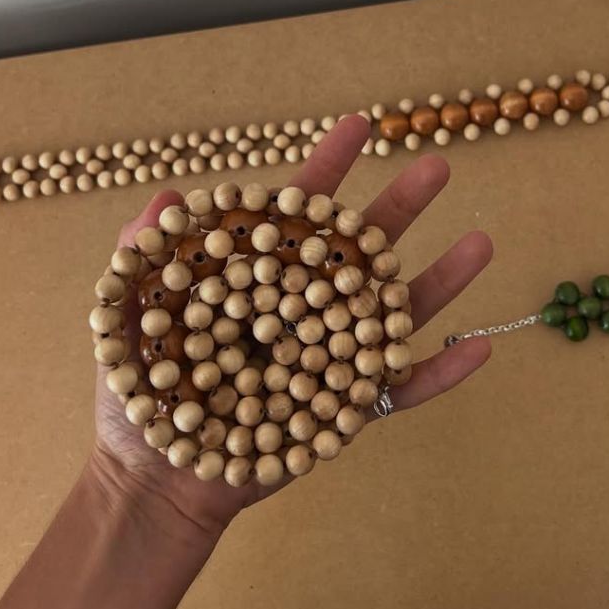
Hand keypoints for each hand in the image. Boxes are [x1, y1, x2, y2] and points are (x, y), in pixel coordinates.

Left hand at [90, 114, 492, 541]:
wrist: (151, 483)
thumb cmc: (136, 400)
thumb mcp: (126, 318)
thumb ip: (144, 255)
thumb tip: (170, 196)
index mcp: (257, 281)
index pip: (297, 216)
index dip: (327, 169)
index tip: (359, 125)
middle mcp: (303, 312)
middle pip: (360, 253)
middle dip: (400, 206)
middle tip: (438, 165)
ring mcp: (330, 360)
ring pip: (393, 314)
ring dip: (441, 279)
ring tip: (481, 241)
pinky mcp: (345, 414)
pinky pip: (401, 392)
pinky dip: (442, 373)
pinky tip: (482, 347)